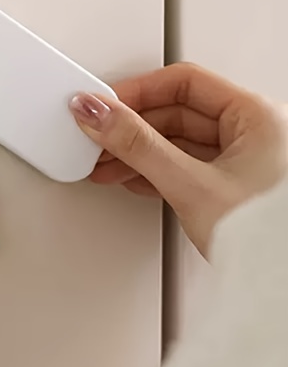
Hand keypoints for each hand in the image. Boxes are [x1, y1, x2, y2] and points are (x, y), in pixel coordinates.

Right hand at [69, 63, 287, 256]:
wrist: (279, 283)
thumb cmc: (267, 237)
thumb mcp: (191, 185)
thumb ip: (138, 146)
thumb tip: (101, 114)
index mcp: (256, 116)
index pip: (184, 83)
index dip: (138, 91)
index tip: (104, 106)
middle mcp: (253, 133)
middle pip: (176, 112)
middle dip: (130, 127)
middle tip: (96, 136)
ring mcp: (242, 161)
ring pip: (176, 141)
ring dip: (136, 151)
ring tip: (104, 162)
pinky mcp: (229, 187)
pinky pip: (182, 165)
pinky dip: (152, 170)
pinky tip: (128, 177)